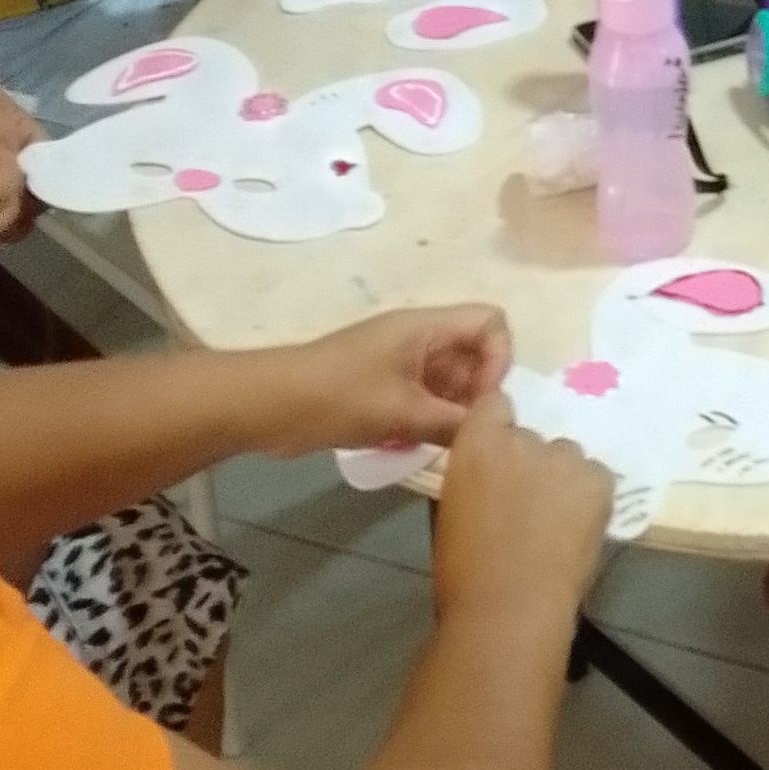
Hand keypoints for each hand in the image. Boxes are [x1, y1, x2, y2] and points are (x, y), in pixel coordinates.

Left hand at [278, 305, 514, 455]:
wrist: (270, 405)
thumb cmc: (338, 397)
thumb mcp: (402, 413)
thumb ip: (454, 423)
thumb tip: (491, 433)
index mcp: (425, 327)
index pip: (490, 323)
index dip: (499, 359)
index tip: (481, 401)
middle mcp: (418, 338)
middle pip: (473, 354)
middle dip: (477, 393)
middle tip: (466, 433)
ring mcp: (399, 363)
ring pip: (449, 380)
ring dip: (453, 411)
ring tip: (444, 444)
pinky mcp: (382, 387)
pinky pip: (424, 397)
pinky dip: (430, 420)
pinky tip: (418, 446)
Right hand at [429, 391, 613, 622]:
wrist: (509, 607)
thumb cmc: (464, 572)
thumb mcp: (454, 510)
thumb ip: (474, 480)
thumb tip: (491, 484)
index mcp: (477, 443)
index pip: (495, 404)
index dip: (500, 429)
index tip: (502, 458)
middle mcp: (522, 439)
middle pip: (533, 437)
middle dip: (531, 465)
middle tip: (527, 507)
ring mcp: (564, 458)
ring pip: (567, 456)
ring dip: (561, 479)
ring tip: (556, 522)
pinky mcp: (598, 481)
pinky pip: (596, 477)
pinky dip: (589, 496)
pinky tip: (578, 529)